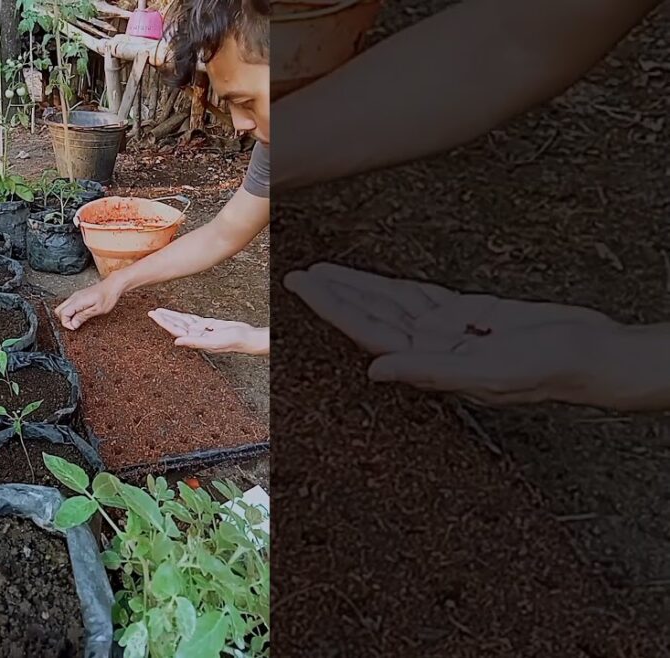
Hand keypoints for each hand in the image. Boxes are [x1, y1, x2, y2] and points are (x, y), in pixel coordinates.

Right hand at [55, 280, 121, 329]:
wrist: (113, 285)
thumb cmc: (108, 296)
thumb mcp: (97, 310)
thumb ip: (83, 316)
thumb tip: (73, 324)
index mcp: (77, 301)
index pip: (62, 314)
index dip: (67, 323)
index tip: (75, 327)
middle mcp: (73, 297)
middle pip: (58, 311)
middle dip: (64, 320)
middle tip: (75, 324)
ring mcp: (75, 296)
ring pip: (62, 308)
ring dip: (67, 316)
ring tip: (78, 320)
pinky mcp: (78, 296)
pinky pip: (68, 305)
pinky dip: (71, 312)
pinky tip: (80, 314)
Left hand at [148, 308, 268, 354]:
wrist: (246, 337)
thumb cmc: (233, 342)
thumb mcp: (213, 342)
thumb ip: (194, 342)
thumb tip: (177, 342)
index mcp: (195, 340)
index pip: (175, 330)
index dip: (164, 322)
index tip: (154, 315)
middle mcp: (196, 335)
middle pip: (176, 325)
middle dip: (164, 318)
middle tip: (151, 312)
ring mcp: (201, 330)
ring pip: (182, 321)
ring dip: (171, 316)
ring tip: (160, 311)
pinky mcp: (208, 324)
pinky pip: (192, 319)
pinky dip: (184, 316)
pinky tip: (176, 314)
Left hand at [283, 263, 621, 405]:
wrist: (592, 356)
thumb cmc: (549, 371)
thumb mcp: (489, 373)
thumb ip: (429, 371)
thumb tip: (376, 371)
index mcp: (430, 365)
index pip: (369, 333)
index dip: (334, 308)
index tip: (305, 287)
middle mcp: (430, 347)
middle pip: (371, 316)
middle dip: (334, 296)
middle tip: (298, 276)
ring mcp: (447, 330)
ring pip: (390, 303)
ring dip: (357, 287)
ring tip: (322, 271)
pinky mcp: (467, 313)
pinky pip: (420, 297)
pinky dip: (392, 288)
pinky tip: (368, 280)